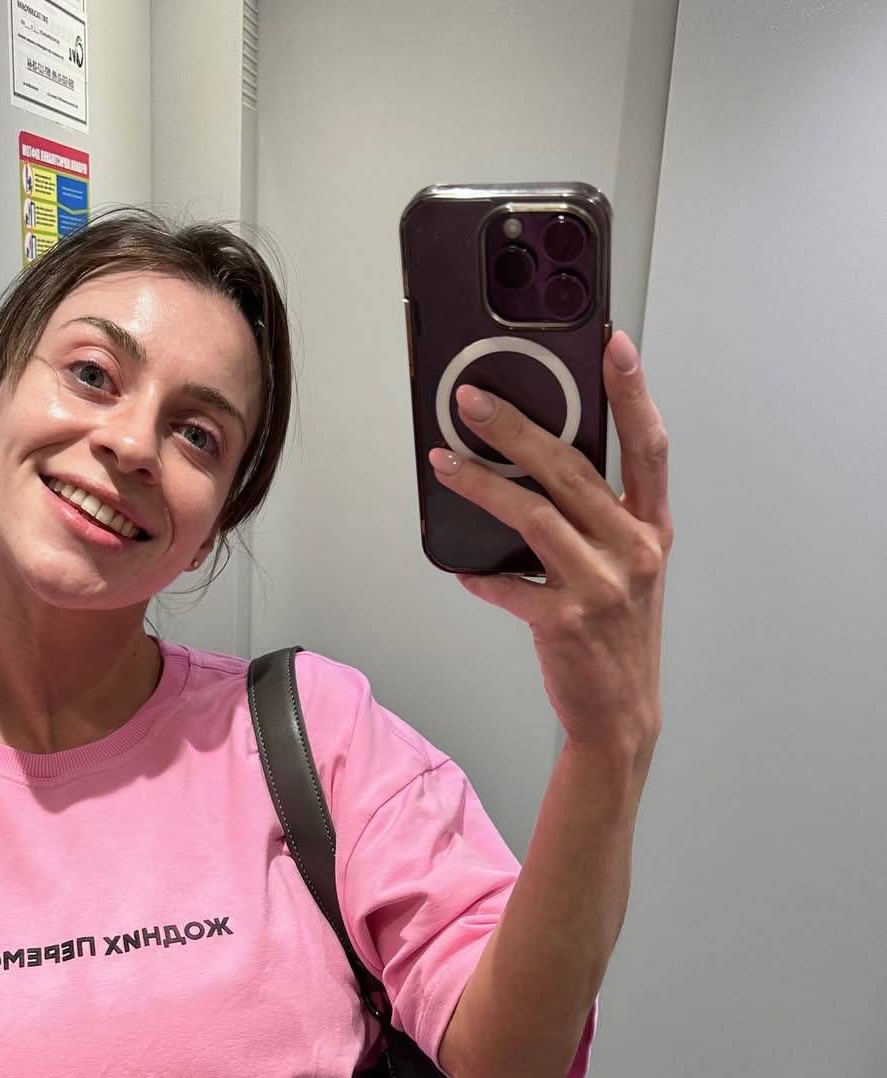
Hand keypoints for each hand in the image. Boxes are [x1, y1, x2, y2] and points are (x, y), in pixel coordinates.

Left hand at [428, 328, 671, 759]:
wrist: (620, 715)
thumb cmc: (618, 636)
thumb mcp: (629, 568)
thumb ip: (601, 518)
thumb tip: (542, 466)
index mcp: (650, 530)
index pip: (648, 446)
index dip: (632, 392)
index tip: (611, 345)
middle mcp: (632, 551)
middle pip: (572, 470)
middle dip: (517, 427)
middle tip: (472, 401)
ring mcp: (599, 587)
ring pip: (533, 516)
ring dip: (481, 485)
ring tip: (444, 462)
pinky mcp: (563, 622)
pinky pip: (507, 585)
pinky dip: (479, 574)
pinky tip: (461, 565)